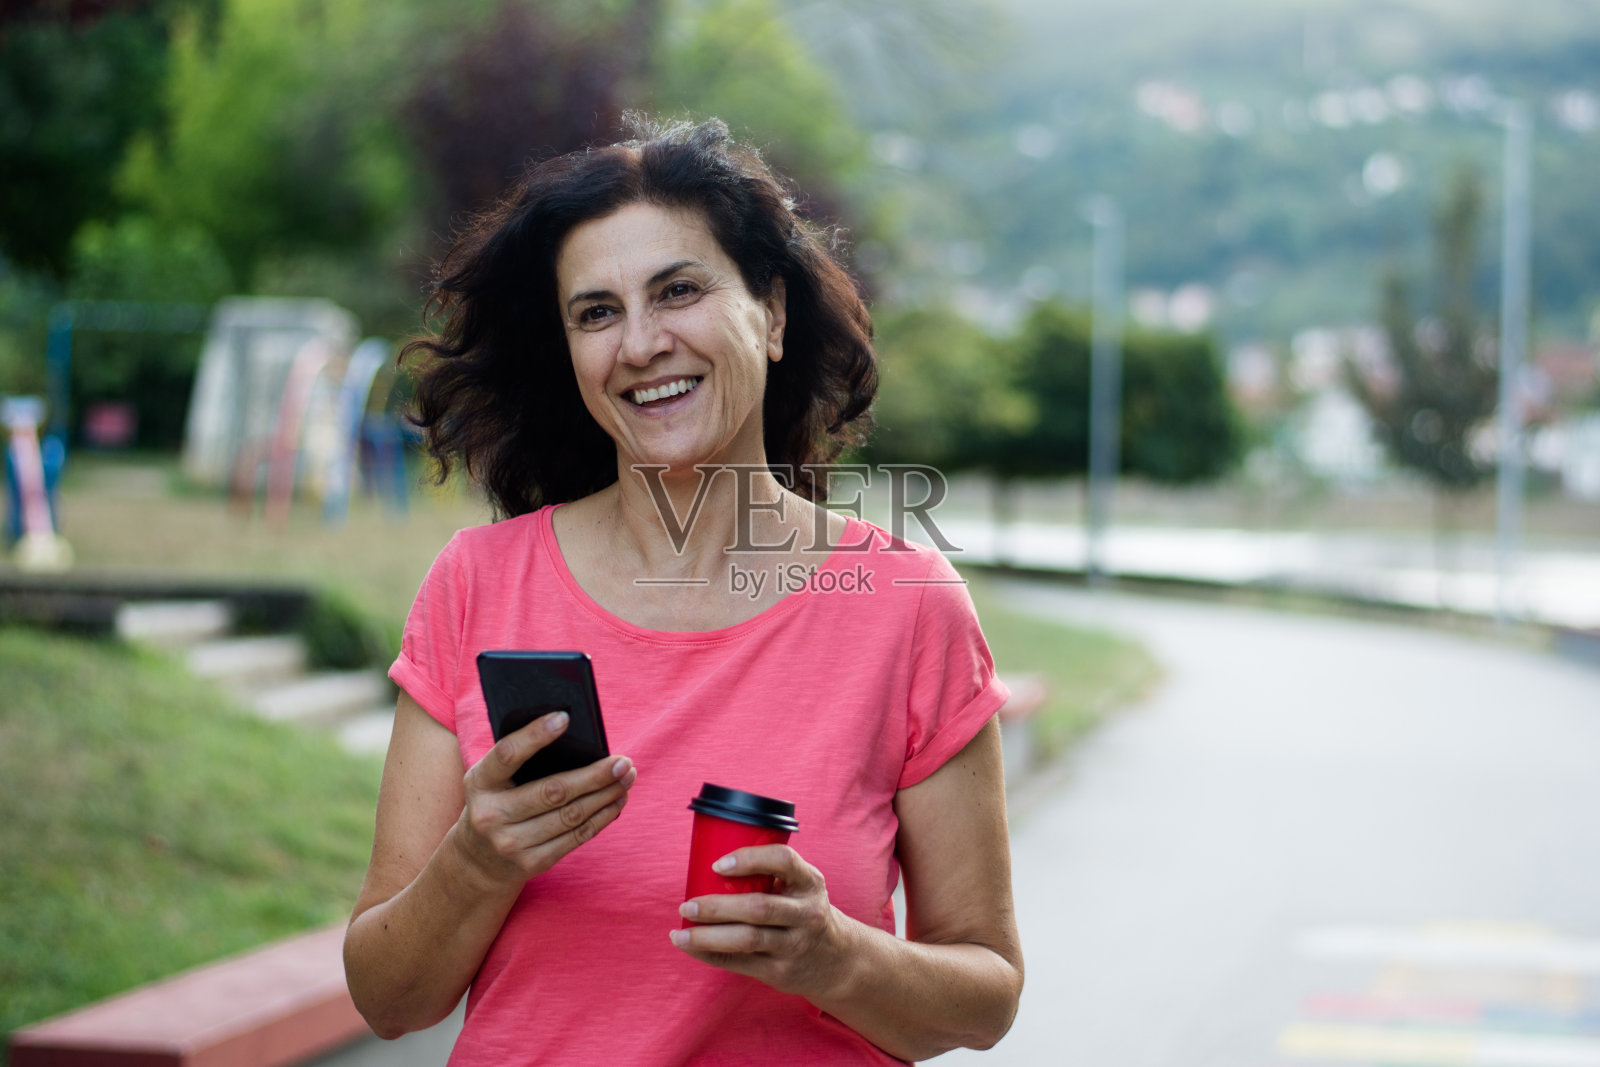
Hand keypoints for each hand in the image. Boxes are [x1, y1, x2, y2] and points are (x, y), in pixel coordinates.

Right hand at [452, 712, 635, 888]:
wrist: (479, 862)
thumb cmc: (495, 803)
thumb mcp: (492, 781)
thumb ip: (520, 761)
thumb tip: (577, 740)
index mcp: (480, 783)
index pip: (508, 754)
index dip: (535, 735)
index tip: (564, 717)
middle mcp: (491, 815)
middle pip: (554, 791)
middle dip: (595, 775)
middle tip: (624, 761)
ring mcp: (511, 843)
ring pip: (571, 815)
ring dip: (606, 795)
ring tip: (627, 778)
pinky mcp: (532, 863)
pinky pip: (576, 837)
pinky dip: (602, 817)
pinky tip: (617, 801)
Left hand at [669, 845, 853, 1000]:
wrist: (836, 959)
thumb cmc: (804, 910)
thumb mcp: (802, 885)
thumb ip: (770, 872)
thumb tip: (708, 864)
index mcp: (809, 882)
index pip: (783, 861)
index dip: (749, 859)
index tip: (717, 864)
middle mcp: (806, 914)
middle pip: (758, 908)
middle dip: (716, 906)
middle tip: (686, 904)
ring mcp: (794, 946)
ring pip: (746, 940)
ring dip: (707, 936)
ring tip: (680, 933)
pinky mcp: (780, 972)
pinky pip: (739, 963)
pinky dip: (710, 955)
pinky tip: (690, 947)